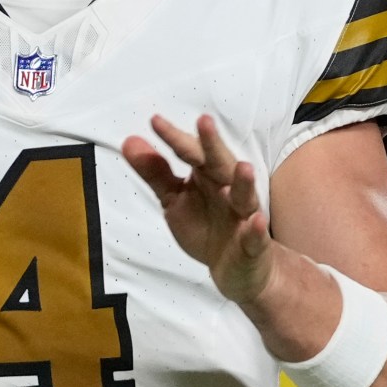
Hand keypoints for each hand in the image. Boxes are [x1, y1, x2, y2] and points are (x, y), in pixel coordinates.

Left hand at [121, 114, 270, 304]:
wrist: (234, 266)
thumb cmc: (205, 224)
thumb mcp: (174, 199)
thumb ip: (155, 172)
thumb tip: (129, 141)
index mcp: (208, 175)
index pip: (191, 151)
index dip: (174, 138)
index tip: (155, 121)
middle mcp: (228, 188)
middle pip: (220, 163)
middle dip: (213, 144)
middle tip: (204, 121)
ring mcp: (243, 215)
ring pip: (245, 196)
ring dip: (244, 182)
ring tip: (243, 167)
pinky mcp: (253, 244)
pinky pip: (256, 236)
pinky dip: (257, 229)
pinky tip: (256, 221)